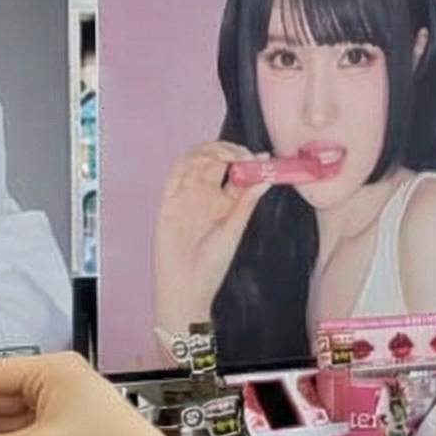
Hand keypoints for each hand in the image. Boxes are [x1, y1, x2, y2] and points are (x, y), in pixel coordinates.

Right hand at [154, 141, 267, 335]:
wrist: (186, 285)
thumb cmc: (212, 265)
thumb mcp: (234, 230)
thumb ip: (246, 202)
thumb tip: (266, 178)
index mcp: (226, 201)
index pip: (239, 172)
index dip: (249, 161)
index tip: (262, 158)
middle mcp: (207, 194)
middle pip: (218, 159)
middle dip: (231, 151)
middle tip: (243, 155)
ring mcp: (188, 194)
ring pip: (197, 160)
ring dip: (211, 151)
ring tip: (227, 156)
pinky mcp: (170, 199)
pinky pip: (176, 173)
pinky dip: (188, 161)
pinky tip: (203, 160)